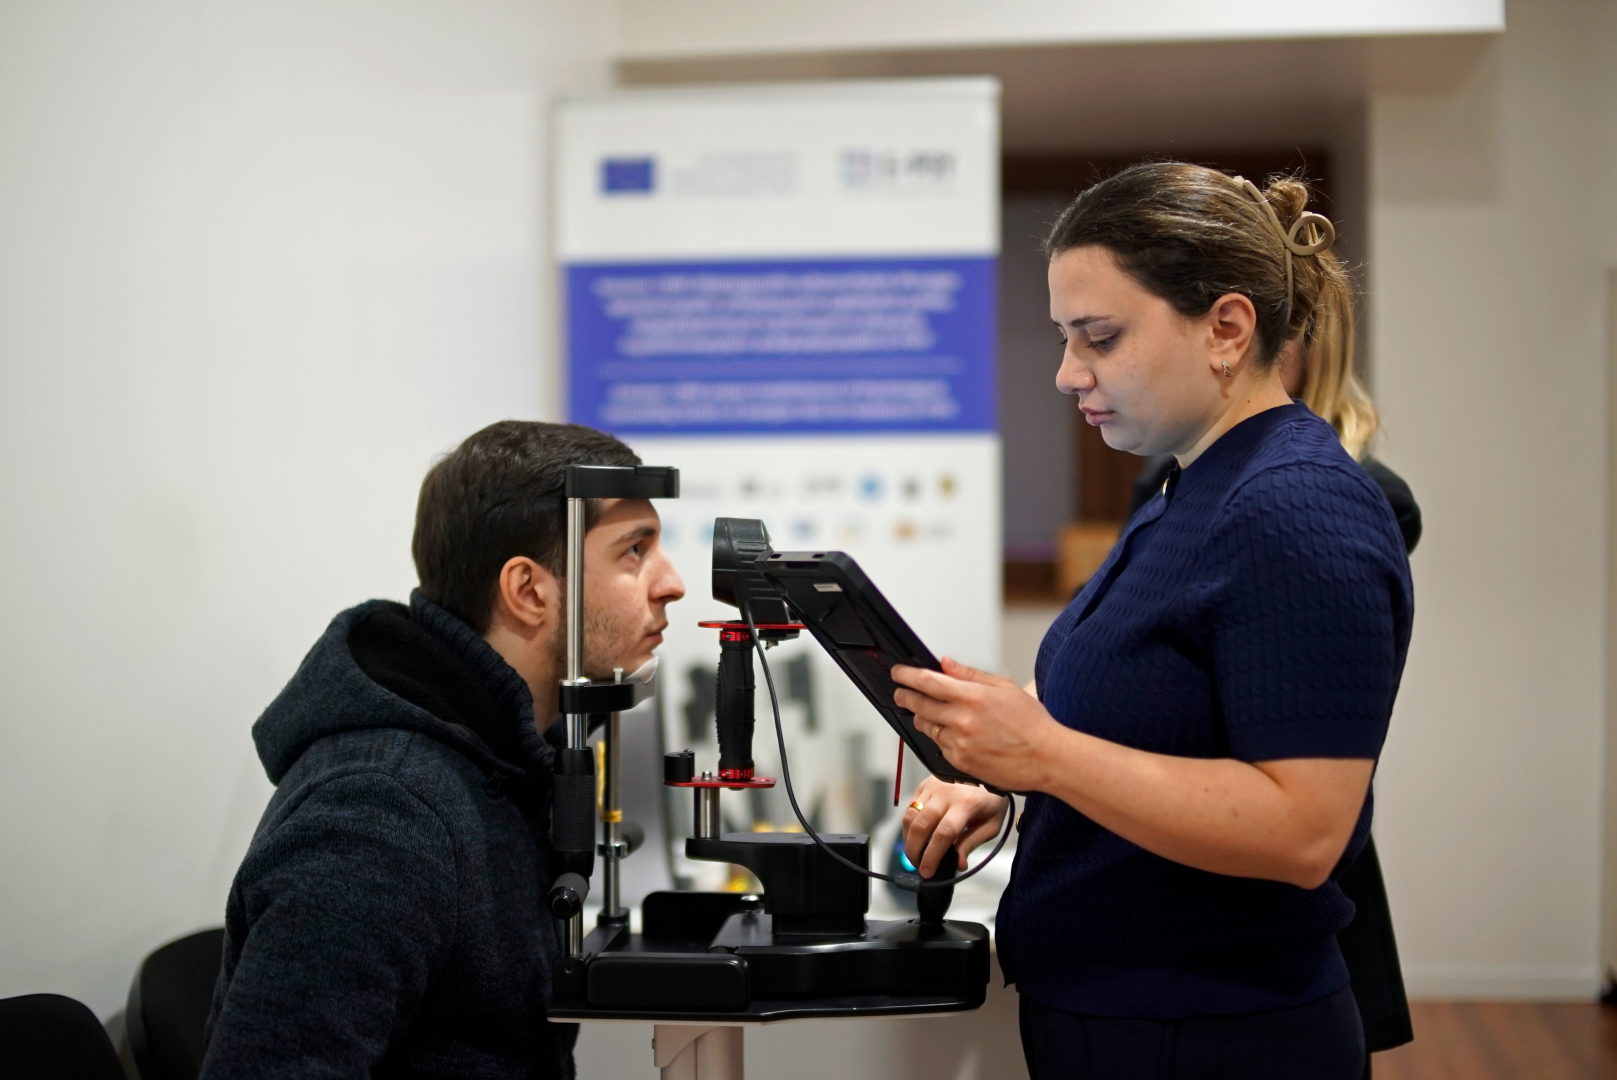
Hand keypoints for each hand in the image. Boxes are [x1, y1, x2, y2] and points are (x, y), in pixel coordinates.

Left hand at [891, 657, 1064, 794]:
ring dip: (922, 717)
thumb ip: (969, 674)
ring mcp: (959, 744)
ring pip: (927, 727)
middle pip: (919, 705)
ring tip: (927, 711)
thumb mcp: (1004, 687)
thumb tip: (944, 663)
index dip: (907, 675)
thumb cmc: (1032, 722)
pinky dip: (939, 737)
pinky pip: (939, 747)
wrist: (1047, 758)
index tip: (898, 672)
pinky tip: (951, 732)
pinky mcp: (960, 763)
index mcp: (973, 697)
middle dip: (904, 696)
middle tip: (900, 692)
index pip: (927, 682)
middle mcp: (962, 721)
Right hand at [902, 775, 1008, 878]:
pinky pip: (910, 807)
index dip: (932, 856)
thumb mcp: (991, 824)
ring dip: (908, 839)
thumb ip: (972, 843)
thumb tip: (958, 864)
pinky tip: (916, 837)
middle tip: (918, 865)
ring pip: (910, 816)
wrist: (988, 769)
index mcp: (966, 804)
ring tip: (915, 854)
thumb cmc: (991, 798)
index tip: (928, 871)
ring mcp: (933, 787)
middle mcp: (946, 793)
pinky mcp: (925, 784)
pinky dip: (909, 826)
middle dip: (915, 851)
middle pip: (921, 826)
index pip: (943, 834)